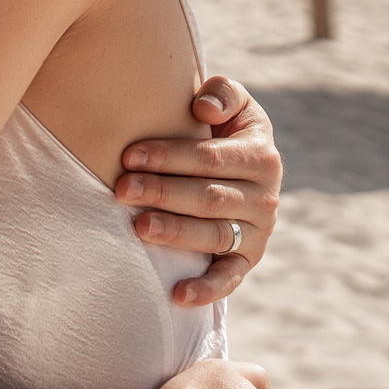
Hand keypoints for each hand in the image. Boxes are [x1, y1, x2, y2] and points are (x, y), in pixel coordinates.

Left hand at [114, 75, 280, 306]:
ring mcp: (258, 233)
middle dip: (163, 193)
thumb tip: (204, 109)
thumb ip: (224, 93)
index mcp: (261, 156)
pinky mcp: (248, 260)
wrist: (241, 169)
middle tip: (122, 190)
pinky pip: (230, 279)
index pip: (211, 158)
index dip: (170, 156)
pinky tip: (178, 294)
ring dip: (176, 233)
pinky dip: (207, 290)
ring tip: (138, 227)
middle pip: (209, 197)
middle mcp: (266, 198)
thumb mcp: (234, 104)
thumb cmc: (223, 130)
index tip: (129, 156)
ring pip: (215, 236)